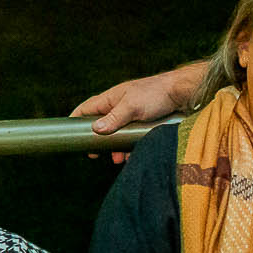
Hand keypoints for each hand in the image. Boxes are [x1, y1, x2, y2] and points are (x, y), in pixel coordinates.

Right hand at [71, 63, 203, 161]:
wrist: (184, 93)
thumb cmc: (156, 94)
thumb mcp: (132, 107)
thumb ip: (113, 118)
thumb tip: (94, 130)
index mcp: (111, 98)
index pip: (86, 108)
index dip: (75, 120)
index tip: (68, 135)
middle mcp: (120, 105)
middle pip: (101, 124)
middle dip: (97, 140)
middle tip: (94, 155)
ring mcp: (133, 114)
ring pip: (118, 133)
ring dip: (116, 147)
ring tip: (117, 159)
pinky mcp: (147, 122)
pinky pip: (133, 136)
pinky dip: (131, 146)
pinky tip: (133, 156)